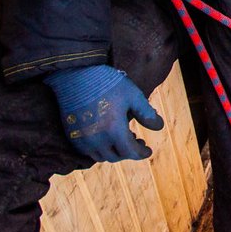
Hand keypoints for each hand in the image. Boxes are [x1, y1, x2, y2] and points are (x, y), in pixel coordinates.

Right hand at [44, 65, 163, 161]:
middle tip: (138, 141)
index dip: (141, 153)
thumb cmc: (107, 83)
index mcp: (113, 130)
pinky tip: (106, 137)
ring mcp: (82, 139)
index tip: (148, 150)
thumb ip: (146, 113)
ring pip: (101, 156)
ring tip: (122, 138)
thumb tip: (159, 127)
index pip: (130, 152)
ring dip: (114, 152)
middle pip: (116, 156)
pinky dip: (100, 149)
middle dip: (129, 152)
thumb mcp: (133, 95)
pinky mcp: (72, 136)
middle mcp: (96, 140)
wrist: (77, 75)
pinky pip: (87, 151)